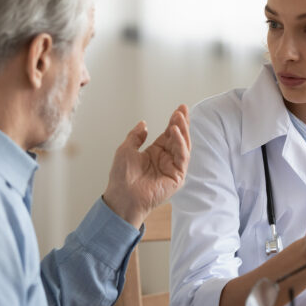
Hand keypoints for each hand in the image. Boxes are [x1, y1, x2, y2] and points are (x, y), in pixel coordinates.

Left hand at [102, 105, 189, 227]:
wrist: (122, 196)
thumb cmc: (122, 177)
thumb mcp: (126, 150)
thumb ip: (136, 136)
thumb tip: (144, 124)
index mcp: (156, 153)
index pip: (169, 134)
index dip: (174, 121)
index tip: (179, 109)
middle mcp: (166, 159)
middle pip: (178, 138)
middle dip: (182, 123)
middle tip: (182, 109)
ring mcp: (173, 168)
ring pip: (183, 146)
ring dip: (182, 131)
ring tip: (178, 118)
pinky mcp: (177, 177)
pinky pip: (182, 158)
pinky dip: (180, 144)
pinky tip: (175, 133)